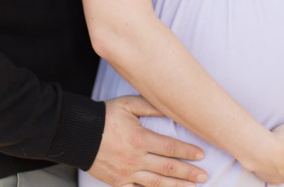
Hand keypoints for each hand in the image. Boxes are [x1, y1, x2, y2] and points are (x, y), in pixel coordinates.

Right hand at [88, 95, 207, 186]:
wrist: (79, 133)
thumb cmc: (105, 116)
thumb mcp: (129, 104)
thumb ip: (151, 106)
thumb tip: (171, 108)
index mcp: (140, 139)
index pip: (170, 148)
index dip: (187, 152)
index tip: (201, 155)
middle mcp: (135, 159)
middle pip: (167, 168)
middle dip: (188, 173)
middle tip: (204, 176)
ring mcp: (126, 174)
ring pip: (156, 183)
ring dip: (176, 186)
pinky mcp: (118, 183)